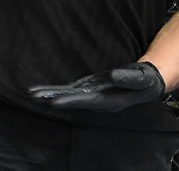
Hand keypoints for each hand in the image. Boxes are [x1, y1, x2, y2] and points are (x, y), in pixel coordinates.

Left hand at [26, 62, 165, 112]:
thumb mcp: (141, 78)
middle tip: (34, 96)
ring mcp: (92, 96)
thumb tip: (113, 75)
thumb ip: (128, 77)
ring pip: (68, 96)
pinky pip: (70, 91)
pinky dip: (57, 90)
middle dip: (53, 98)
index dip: (69, 101)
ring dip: (50, 95)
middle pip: (72, 100)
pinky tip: (45, 91)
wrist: (146, 83)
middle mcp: (97, 100)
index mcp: (109, 100)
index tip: (53, 102)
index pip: (86, 101)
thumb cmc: (144, 80)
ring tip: (32, 94)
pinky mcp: (89, 90)